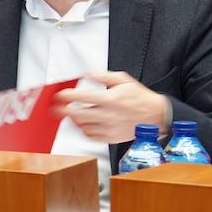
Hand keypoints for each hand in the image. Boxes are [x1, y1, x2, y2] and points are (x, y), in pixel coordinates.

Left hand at [52, 71, 169, 143]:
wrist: (155, 117)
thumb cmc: (140, 98)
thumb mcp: (123, 80)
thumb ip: (102, 76)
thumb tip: (87, 73)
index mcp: (110, 99)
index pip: (82, 97)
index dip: (66, 96)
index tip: (59, 95)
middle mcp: (108, 115)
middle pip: (78, 114)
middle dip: (63, 110)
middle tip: (56, 108)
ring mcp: (109, 128)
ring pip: (83, 126)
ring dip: (73, 120)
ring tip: (70, 114)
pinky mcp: (110, 138)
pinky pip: (91, 136)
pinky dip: (83, 130)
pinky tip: (83, 124)